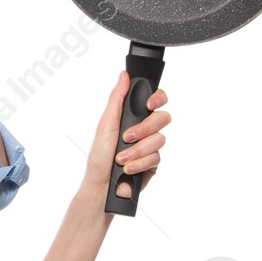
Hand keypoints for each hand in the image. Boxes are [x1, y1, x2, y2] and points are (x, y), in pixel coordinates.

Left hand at [83, 69, 170, 199]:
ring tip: (121, 159)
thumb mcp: (105, 123)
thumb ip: (117, 98)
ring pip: (159, 140)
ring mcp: (150, 147)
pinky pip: (157, 157)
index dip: (158, 99)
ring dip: (138, 150)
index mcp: (132, 117)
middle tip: (127, 137)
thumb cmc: (99, 154)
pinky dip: (140, 163)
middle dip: (144, 129)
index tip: (149, 104)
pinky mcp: (154, 163)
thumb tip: (124, 75)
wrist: (101, 185)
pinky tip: (127, 168)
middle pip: (162, 119)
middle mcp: (144, 130)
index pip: (156, 101)